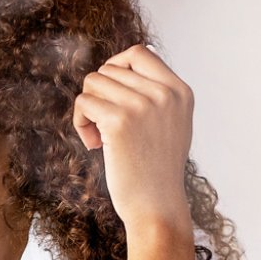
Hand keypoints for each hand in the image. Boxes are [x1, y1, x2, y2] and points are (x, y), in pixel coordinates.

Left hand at [72, 44, 195, 235]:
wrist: (157, 207)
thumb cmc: (157, 170)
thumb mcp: (171, 123)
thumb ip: (158, 91)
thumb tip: (138, 53)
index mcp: (180, 91)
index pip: (139, 52)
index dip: (116, 67)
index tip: (111, 95)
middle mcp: (164, 94)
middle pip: (109, 69)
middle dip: (100, 96)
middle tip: (105, 127)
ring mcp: (142, 105)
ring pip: (93, 82)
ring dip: (88, 109)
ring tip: (100, 137)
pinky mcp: (119, 121)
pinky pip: (83, 102)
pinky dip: (80, 123)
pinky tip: (94, 144)